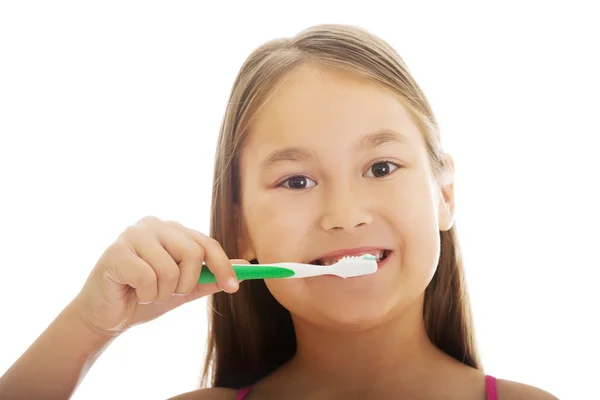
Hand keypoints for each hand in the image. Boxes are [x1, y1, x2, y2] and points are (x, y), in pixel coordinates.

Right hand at [72, 216, 244, 335]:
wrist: (107, 316)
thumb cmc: (144, 297)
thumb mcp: (184, 289)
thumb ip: (210, 276)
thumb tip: (244, 267)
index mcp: (171, 229)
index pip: (206, 243)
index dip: (223, 266)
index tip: (233, 286)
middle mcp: (153, 224)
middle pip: (193, 252)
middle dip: (186, 283)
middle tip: (170, 293)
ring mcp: (132, 235)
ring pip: (170, 269)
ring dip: (163, 292)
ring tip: (147, 292)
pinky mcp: (116, 252)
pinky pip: (148, 278)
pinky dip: (146, 294)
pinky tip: (132, 291)